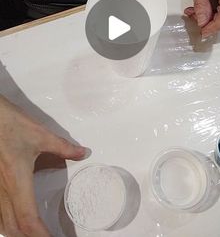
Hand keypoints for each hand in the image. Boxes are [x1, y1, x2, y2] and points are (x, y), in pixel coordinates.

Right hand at [0, 95, 87, 236]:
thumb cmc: (10, 124)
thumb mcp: (41, 135)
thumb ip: (63, 147)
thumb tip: (83, 153)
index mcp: (17, 180)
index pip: (28, 220)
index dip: (41, 236)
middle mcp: (2, 190)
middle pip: (14, 229)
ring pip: (3, 224)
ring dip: (18, 233)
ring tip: (35, 233)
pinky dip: (8, 223)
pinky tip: (16, 221)